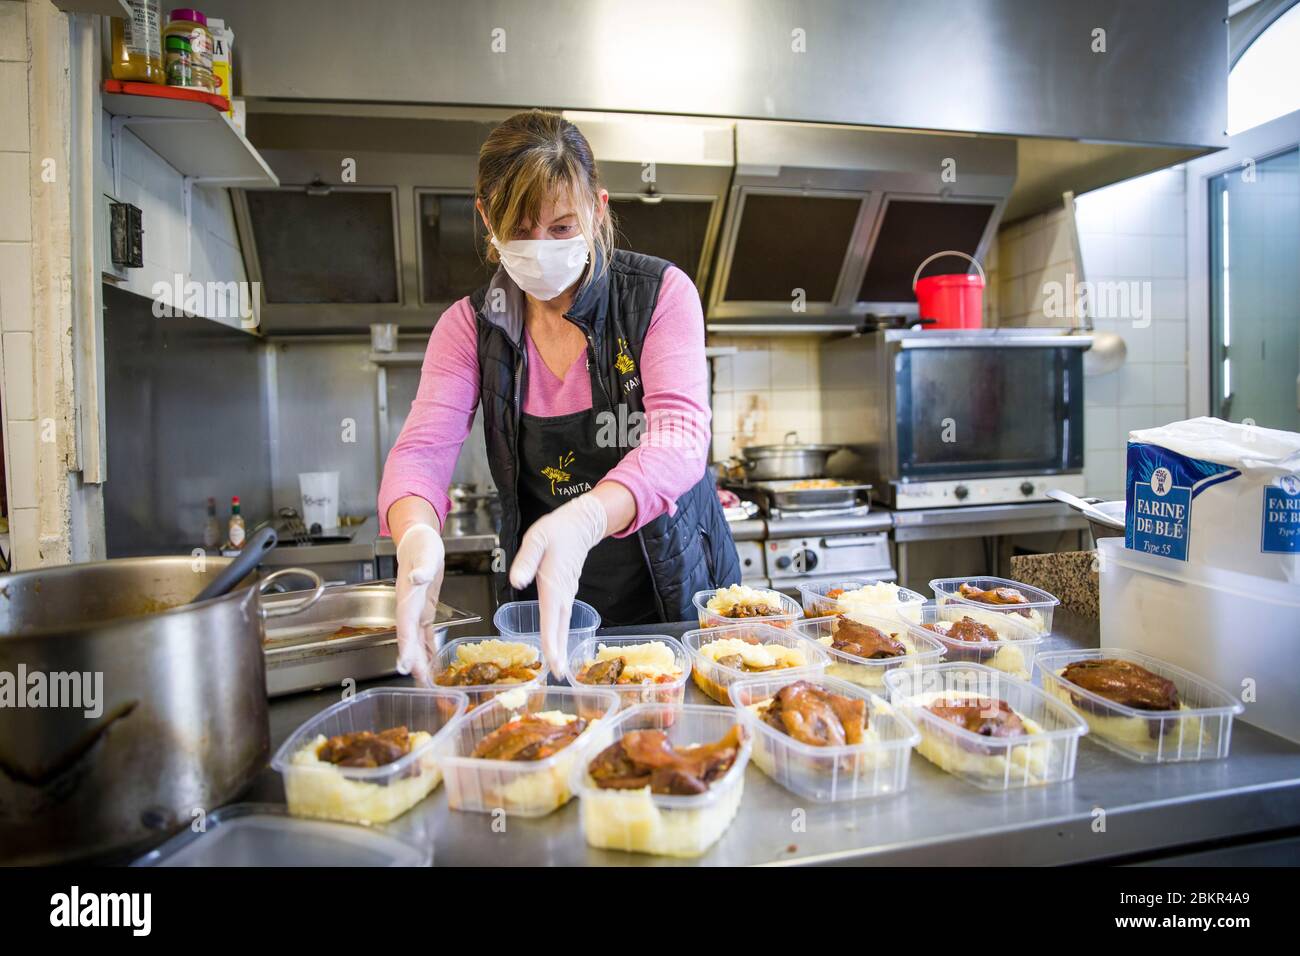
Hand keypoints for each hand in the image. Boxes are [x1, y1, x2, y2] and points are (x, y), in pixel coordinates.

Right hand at [394, 522, 445, 685]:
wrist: (418, 541)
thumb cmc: (421, 546)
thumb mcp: (425, 554)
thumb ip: (422, 568)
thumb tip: (418, 578)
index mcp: (407, 597)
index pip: (405, 626)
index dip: (405, 647)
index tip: (405, 665)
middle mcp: (409, 608)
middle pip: (409, 639)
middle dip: (413, 660)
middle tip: (419, 682)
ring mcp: (416, 611)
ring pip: (417, 640)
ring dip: (421, 659)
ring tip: (426, 680)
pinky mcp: (424, 610)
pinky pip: (425, 634)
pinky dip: (428, 648)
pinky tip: (432, 662)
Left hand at [509, 492, 607, 675]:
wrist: (581, 524)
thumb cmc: (556, 531)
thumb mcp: (536, 540)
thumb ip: (526, 560)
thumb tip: (517, 581)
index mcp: (554, 584)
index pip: (551, 618)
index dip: (551, 642)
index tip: (552, 662)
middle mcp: (563, 593)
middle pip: (560, 628)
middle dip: (559, 652)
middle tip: (558, 675)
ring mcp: (567, 594)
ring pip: (563, 624)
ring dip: (561, 645)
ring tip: (558, 667)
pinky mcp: (567, 592)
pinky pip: (563, 617)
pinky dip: (560, 633)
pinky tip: (556, 642)